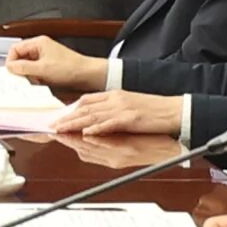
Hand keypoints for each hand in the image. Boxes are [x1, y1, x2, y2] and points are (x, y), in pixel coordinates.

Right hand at [2, 35, 113, 95]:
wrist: (88, 75)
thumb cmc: (72, 68)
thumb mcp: (43, 69)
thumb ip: (24, 67)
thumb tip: (10, 67)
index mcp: (38, 43)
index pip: (15, 49)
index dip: (11, 61)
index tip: (12, 72)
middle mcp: (41, 48)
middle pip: (20, 58)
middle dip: (20, 69)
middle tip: (23, 78)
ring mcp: (45, 58)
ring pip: (27, 66)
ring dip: (29, 75)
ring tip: (36, 80)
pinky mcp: (49, 67)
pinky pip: (35, 72)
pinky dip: (35, 78)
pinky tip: (41, 83)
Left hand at [51, 86, 181, 139]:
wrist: (174, 110)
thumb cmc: (154, 110)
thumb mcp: (129, 104)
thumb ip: (112, 108)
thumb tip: (96, 117)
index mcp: (115, 94)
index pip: (86, 100)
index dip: (71, 109)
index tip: (59, 117)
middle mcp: (116, 98)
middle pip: (85, 108)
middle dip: (67, 117)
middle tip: (52, 125)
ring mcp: (123, 107)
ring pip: (93, 115)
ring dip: (75, 123)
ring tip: (61, 129)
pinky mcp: (131, 118)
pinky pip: (110, 123)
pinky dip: (97, 128)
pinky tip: (86, 133)